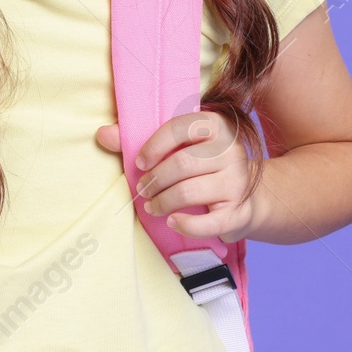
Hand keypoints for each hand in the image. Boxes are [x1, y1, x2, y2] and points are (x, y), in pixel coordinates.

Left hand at [94, 111, 256, 242]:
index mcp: (216, 126)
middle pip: (181, 164)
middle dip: (154, 180)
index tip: (140, 163)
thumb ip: (140, 138)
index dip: (153, 146)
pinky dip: (185, 225)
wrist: (248, 196)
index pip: (178, 128)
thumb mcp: (179, 146)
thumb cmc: (203, 166)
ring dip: (162, 202)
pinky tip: (172, 221)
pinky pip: (207, 223)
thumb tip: (102, 134)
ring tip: (151, 206)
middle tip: (143, 190)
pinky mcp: (239, 212)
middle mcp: (232, 150)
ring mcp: (238, 182)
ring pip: (189, 192)